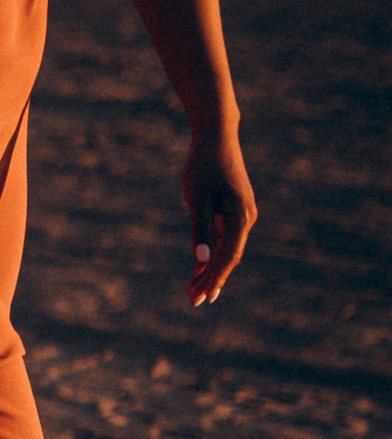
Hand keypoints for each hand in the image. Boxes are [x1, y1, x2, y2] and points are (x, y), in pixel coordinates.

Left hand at [182, 130, 253, 305]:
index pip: (228, 258)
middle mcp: (246, 219)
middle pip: (228, 257)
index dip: (214, 279)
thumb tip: (201, 261)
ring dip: (209, 269)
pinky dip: (211, 253)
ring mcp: (241, 214)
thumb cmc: (204, 167)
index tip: (202, 298)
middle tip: (192, 301)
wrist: (216, 138)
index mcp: (241, 218)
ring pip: (226, 249)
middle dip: (210, 280)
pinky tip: (199, 268)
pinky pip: (224, 238)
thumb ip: (200, 230)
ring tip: (192, 290)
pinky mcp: (234, 210)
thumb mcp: (197, 200)